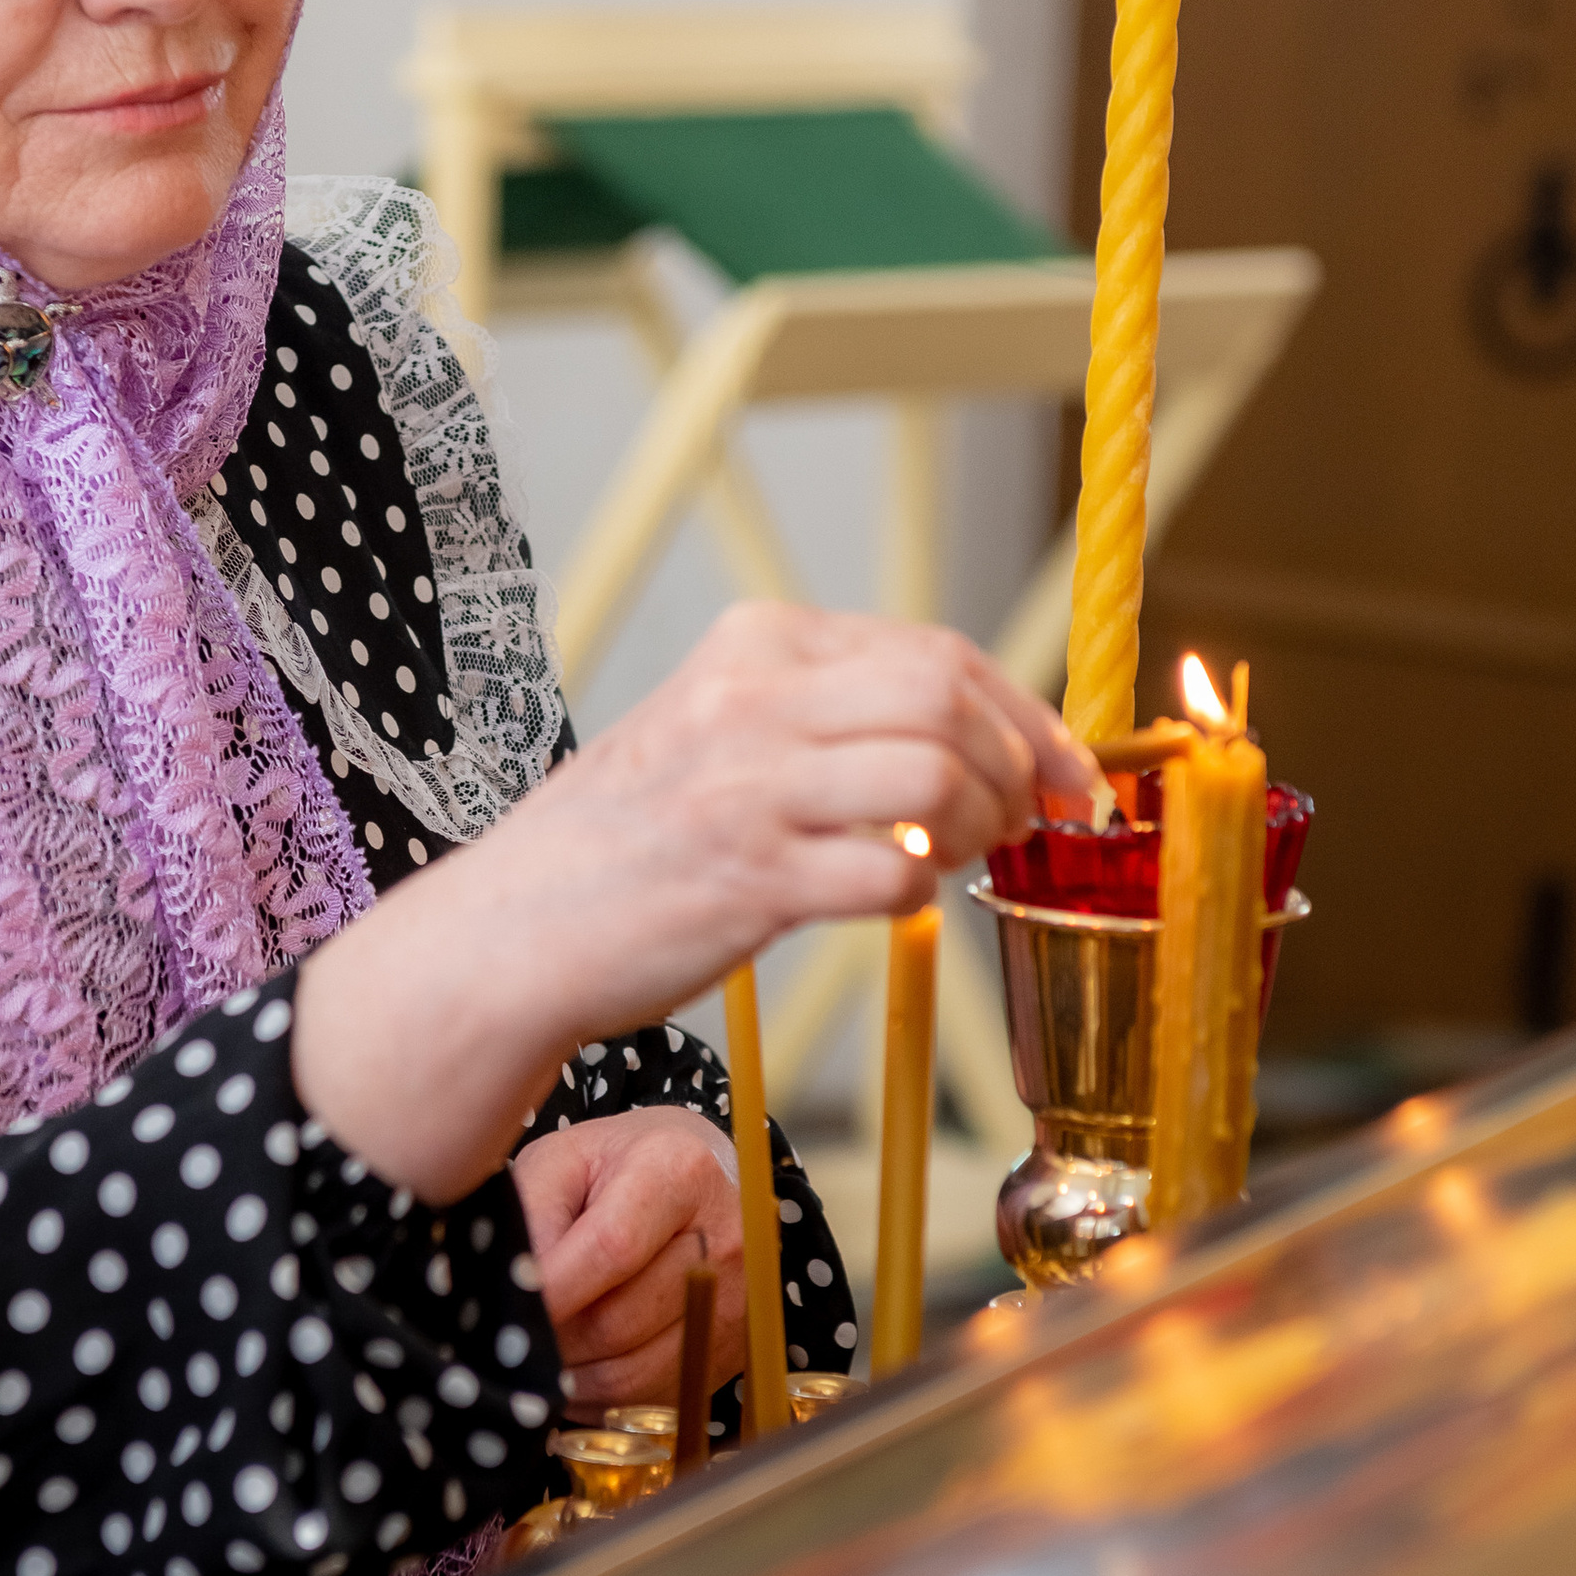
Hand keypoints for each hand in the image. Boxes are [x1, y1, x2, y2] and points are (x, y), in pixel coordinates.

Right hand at [294, 602, 1094, 1200]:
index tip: (1063, 770)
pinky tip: (894, 900)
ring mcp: (749, 788)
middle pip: (947, 697)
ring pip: (934, 772)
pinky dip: (919, 891)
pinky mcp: (749, 879)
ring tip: (953, 857)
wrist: (512, 929)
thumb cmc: (626, 840)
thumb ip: (825, 714)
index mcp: (754, 646)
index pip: (934, 650)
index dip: (1024, 713)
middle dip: (1017, 764)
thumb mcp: (715, 727)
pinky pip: (891, 872)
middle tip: (1027, 821)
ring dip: (976, 825)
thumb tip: (970, 733)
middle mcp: (751, 700)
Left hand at [512, 1107, 746, 1414]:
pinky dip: (599, 1393)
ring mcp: (735, 1302)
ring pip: (632, 1373)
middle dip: (554, 1336)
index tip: (511, 1306)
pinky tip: (578, 1363)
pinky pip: (650, 1398)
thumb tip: (517, 1291)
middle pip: (619, 1322)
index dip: (555, 1290)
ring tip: (544, 1344)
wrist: (686, 1183)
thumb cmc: (611, 1169)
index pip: (612, 1249)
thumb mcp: (560, 1162)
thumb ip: (531, 1213)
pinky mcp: (729, 1351)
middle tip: (517, 1328)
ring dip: (571, 1373)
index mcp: (678, 1172)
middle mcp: (724, 1239)